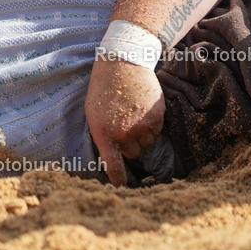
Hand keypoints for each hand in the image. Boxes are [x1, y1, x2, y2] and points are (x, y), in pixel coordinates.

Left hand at [85, 58, 165, 186]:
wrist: (121, 63)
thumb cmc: (103, 88)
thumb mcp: (93, 112)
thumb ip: (103, 135)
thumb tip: (112, 155)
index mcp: (103, 132)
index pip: (112, 164)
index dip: (118, 178)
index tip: (122, 186)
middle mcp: (123, 133)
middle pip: (133, 153)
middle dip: (130, 143)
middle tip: (125, 124)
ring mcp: (141, 126)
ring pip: (147, 143)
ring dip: (143, 134)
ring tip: (133, 113)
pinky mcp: (156, 117)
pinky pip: (157, 131)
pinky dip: (153, 124)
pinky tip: (143, 108)